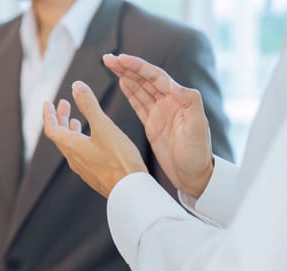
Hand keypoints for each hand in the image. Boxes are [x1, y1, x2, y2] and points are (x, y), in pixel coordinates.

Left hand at [43, 81, 147, 196]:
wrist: (131, 191)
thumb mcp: (104, 127)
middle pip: (59, 136)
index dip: (48, 114)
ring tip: (75, 121)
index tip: (47, 103)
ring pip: (70, 146)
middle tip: (64, 104)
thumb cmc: (119, 159)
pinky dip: (80, 141)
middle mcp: (74, 159)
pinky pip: (80, 154)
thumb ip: (89, 106)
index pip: (51, 129)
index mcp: (72, 146)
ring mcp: (83, 168)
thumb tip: (76, 86)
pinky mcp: (94, 174)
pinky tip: (92, 141)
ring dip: (70, 130)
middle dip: (60, 118)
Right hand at [103, 53, 212, 197]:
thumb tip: (172, 85)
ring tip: (110, 65)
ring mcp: (160, 113)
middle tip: (108, 58)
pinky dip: (130, 92)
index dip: (138, 67)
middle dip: (127, 67)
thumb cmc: (198, 154)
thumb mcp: (197, 128)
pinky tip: (122, 82)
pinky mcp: (153, 124)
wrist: (194, 175)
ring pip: (140, 89)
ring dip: (125, 76)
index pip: (156, 77)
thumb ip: (189, 103)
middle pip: (145, 79)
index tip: (122, 59)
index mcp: (179, 100)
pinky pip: (139, 104)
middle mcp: (169, 103)